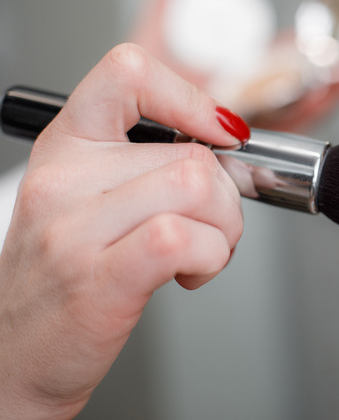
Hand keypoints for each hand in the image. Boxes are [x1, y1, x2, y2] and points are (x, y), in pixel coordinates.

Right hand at [0, 43, 244, 418]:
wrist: (17, 354)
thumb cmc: (65, 280)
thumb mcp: (91, 201)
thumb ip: (149, 166)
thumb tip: (226, 146)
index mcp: (66, 147)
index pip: (128, 73)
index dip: (191, 97)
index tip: (220, 132)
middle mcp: (64, 179)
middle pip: (193, 153)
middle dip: (228, 199)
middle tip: (210, 229)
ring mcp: (75, 228)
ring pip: (198, 187)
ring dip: (225, 229)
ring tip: (201, 253)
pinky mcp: (99, 278)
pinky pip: (185, 237)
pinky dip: (212, 257)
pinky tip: (190, 274)